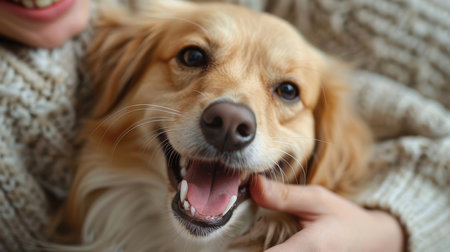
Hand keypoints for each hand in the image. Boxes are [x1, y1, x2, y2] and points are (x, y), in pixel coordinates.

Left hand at [250, 175, 403, 251]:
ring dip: (256, 250)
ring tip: (250, 241)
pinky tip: (265, 245)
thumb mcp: (317, 200)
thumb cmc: (345, 219)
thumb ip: (283, 196)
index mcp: (311, 249)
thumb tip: (252, 184)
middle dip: (246, 249)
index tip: (230, 238)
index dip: (242, 249)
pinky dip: (268, 251)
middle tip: (236, 237)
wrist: (374, 243)